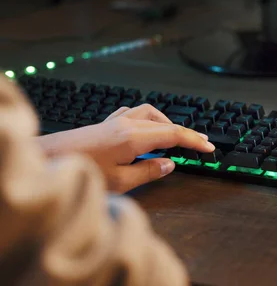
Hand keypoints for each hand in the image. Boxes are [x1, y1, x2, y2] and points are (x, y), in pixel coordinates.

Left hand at [37, 104, 214, 192]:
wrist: (47, 159)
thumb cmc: (80, 172)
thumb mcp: (120, 182)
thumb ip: (148, 172)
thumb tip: (169, 164)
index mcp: (133, 137)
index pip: (173, 135)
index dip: (194, 141)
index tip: (208, 147)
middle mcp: (126, 124)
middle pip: (165, 122)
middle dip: (185, 132)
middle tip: (200, 142)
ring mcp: (115, 121)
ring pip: (150, 113)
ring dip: (167, 123)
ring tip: (176, 136)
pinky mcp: (105, 124)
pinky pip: (135, 114)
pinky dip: (149, 120)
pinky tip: (146, 129)